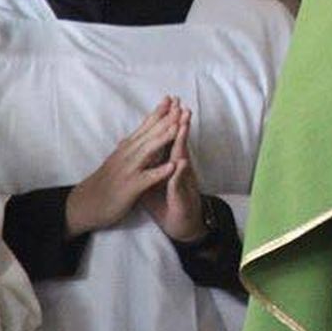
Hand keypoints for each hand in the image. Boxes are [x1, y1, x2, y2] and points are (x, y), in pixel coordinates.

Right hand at [65, 97, 179, 237]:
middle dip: (166, 118)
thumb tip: (137, 133)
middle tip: (181, 104)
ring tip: (179, 127)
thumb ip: (128, 147)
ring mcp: (129, 170)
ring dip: (164, 138)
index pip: (145, 126)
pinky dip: (159, 171)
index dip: (158, 112)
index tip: (172, 97)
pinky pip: (147, 178)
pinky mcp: (130, 187)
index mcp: (127, 148)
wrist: (85, 204)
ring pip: (149, 151)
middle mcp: (127, 155)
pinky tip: (172, 166)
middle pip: (150, 133)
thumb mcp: (117, 160)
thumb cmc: (105, 182)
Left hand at [141, 98, 207, 242]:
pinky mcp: (181, 198)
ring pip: (181, 160)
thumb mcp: (157, 184)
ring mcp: (181, 183)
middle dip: (179, 125)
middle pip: (177, 144)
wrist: (184, 226)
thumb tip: (147, 150)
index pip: (168, 141)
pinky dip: (179, 173)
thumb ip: (156, 166)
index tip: (168, 104)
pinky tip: (180, 163)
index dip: (168, 123)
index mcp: (170, 165)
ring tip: (185, 124)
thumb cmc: (168, 205)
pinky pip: (179, 184)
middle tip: (181, 106)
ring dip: (183, 142)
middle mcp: (179, 171)